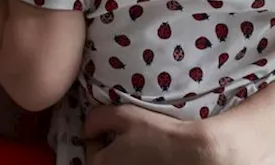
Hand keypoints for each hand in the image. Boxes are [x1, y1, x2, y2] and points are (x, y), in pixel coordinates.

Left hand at [83, 104, 228, 164]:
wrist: (187, 152)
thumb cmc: (155, 133)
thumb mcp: (123, 115)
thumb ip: (97, 118)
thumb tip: (87, 128)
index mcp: (100, 164)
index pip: (90, 145)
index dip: (102, 131)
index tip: (117, 125)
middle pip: (103, 158)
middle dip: (110, 145)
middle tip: (128, 133)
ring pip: (118, 163)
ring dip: (123, 155)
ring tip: (139, 143)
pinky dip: (136, 161)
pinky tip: (149, 154)